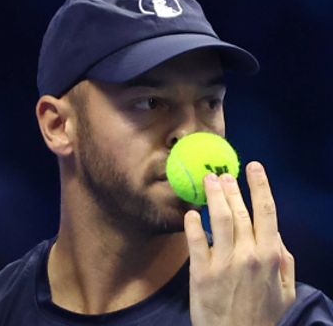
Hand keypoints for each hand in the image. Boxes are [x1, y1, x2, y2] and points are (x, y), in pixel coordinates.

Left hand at [185, 161, 295, 325]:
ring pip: (219, 219)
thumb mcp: (286, 291)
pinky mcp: (201, 273)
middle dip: (231, 187)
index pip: (266, 212)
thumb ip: (283, 261)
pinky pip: (195, 242)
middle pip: (240, 211)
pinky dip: (192, 224)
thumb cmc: (263, 317)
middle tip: (222, 173)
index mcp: (270, 256)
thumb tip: (274, 235)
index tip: (254, 167)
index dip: (260, 186)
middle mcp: (247, 255)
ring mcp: (223, 263)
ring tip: (208, 181)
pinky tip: (190, 212)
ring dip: (213, 196)